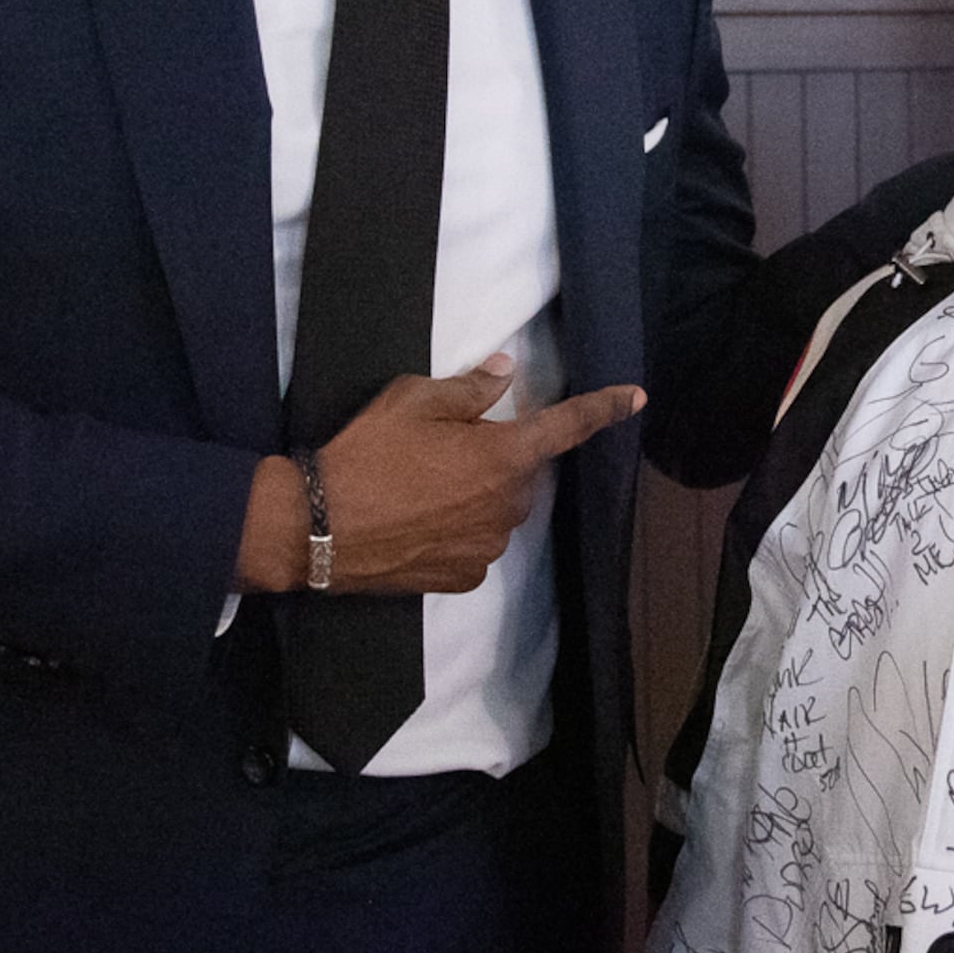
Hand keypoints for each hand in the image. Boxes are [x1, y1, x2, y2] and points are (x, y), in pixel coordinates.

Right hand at [235, 355, 644, 594]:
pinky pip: (475, 546)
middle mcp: (507, 505)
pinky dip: (457, 534)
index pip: (566, 427)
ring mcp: (488, 547)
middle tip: (440, 453)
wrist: (317, 528)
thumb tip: (504, 375)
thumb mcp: (411, 402)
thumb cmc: (366, 454)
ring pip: (497, 512)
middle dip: (494, 460)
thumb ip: (467, 390)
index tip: (635, 398)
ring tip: (418, 492)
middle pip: (520, 474)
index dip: (603, 409)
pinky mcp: (464, 578)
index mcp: (503, 455)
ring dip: (475, 499)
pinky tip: (417, 525)